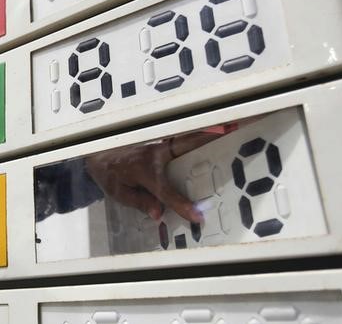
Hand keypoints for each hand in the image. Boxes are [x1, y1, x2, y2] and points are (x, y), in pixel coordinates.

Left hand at [84, 131, 225, 222]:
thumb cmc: (109, 174)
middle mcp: (156, 153)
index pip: (165, 190)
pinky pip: (187, 141)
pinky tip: (225, 131)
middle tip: (238, 129)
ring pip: (191, 139)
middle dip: (212, 138)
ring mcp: (162, 146)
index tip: (197, 216)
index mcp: (143, 168)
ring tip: (243, 124)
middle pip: (188, 145)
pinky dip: (205, 136)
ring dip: (214, 133)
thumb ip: (140, 202)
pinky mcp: (165, 145)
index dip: (181, 205)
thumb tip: (160, 214)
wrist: (98, 153)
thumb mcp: (119, 193)